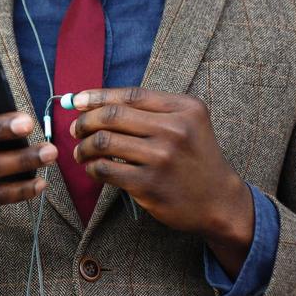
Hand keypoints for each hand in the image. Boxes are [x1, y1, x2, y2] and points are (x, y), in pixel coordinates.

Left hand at [70, 87, 253, 274]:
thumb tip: (97, 102)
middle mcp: (175, 129)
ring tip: (80, 152)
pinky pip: (106, 169)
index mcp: (184, 108)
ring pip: (104, 141)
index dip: (97, 96)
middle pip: (112, 115)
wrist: (220, 201)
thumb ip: (153, 110)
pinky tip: (92, 169)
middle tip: (76, 130)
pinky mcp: (149, 184)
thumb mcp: (188, 123)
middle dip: (85, 121)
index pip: (130, 95)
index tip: (77, 101)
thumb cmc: (195, 159)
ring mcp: (162, 157)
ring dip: (84, 146)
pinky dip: (92, 168)